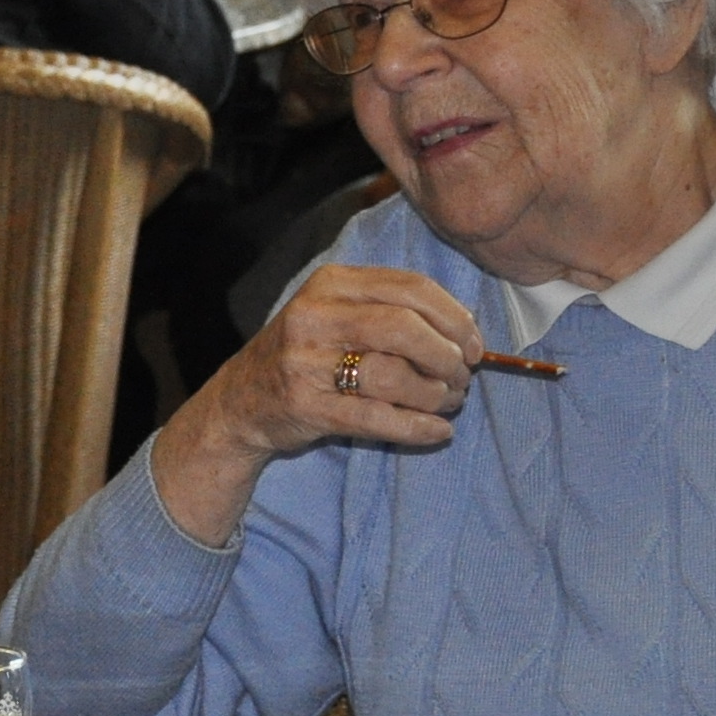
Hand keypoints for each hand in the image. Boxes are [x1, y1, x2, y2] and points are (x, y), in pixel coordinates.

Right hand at [151, 263, 484, 548]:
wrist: (240, 402)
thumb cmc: (307, 355)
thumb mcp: (337, 313)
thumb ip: (390, 309)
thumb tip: (466, 330)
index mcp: (330, 283)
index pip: (410, 288)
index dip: (454, 317)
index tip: (475, 343)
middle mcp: (314, 316)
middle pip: (404, 328)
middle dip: (447, 356)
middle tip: (462, 377)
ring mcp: (305, 362)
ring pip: (393, 376)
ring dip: (436, 395)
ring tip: (448, 403)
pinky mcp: (306, 406)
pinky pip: (376, 419)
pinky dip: (417, 427)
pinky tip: (438, 432)